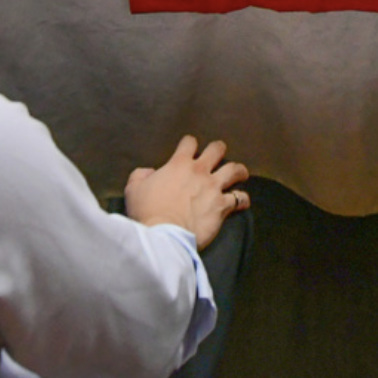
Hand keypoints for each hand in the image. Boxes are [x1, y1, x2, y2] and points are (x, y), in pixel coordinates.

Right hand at [127, 136, 250, 249]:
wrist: (163, 234)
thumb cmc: (147, 211)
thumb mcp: (134, 188)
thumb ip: (141, 175)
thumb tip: (149, 172)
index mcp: (179, 164)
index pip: (189, 143)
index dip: (190, 143)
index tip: (190, 147)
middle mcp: (200, 172)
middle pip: (217, 150)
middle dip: (218, 150)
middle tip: (218, 155)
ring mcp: (213, 188)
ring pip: (234, 170)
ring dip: (238, 171)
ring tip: (240, 173)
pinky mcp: (222, 206)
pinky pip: (239, 199)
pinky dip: (242, 199)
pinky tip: (243, 201)